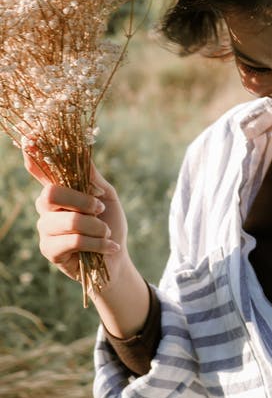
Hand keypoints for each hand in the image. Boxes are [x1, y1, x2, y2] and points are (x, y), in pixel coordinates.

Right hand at [24, 150, 127, 284]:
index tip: (30, 139)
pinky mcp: (49, 250)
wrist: (116, 258)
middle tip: (100, 209)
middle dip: (82, 201)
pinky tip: (108, 247)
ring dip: (96, 226)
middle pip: (51, 193)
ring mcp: (45, 228)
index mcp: (60, 189)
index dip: (33, 156)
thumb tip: (82, 153)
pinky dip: (97, 243)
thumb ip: (93, 178)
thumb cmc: (110, 223)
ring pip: (69, 220)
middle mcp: (46, 207)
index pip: (40, 171)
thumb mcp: (107, 196)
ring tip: (106, 232)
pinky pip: (74, 241)